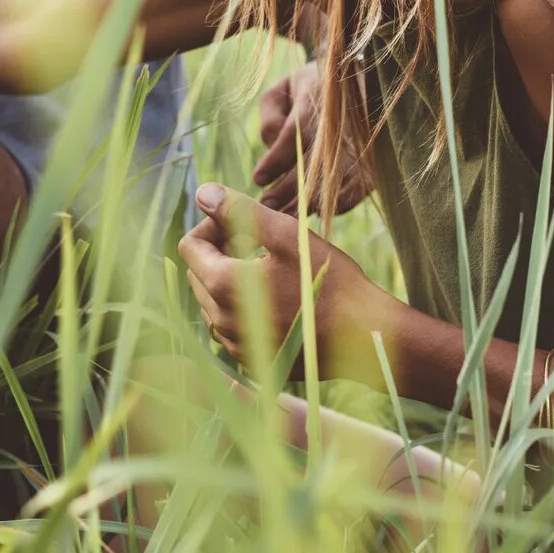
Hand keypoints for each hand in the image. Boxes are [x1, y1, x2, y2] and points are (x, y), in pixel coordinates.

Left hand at [177, 182, 403, 384]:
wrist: (364, 337)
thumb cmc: (329, 280)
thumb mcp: (287, 235)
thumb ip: (240, 212)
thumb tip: (204, 192)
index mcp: (224, 285)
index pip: (189, 247)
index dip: (209, 227)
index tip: (239, 222)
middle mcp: (221, 321)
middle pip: (197, 274)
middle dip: (217, 252)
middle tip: (256, 241)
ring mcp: (235, 345)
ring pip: (211, 302)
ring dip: (227, 280)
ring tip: (267, 268)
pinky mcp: (252, 360)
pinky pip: (230, 327)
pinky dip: (240, 307)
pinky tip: (274, 297)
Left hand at [254, 62, 371, 212]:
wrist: (360, 84)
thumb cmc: (310, 90)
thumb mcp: (284, 90)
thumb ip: (271, 115)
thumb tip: (271, 144)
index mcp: (317, 102)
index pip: (294, 135)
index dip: (275, 161)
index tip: (258, 179)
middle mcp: (341, 124)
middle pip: (313, 164)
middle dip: (287, 190)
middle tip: (266, 206)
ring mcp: (360, 144)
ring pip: (335, 180)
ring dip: (309, 203)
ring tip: (287, 217)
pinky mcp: (373, 162)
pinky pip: (357, 190)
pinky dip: (338, 205)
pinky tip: (316, 212)